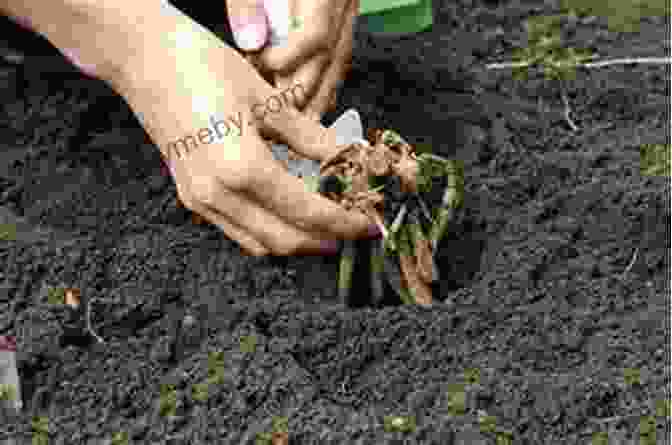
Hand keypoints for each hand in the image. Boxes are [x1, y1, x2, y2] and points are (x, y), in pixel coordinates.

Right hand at [112, 3, 376, 255]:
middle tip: (354, 228)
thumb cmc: (203, 65)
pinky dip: (270, 230)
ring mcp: (200, 200)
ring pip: (260, 243)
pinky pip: (238, 230)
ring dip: (298, 240)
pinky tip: (290, 213)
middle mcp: (218, 196)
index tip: (371, 223)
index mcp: (242, 169)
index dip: (344, 222)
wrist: (143, 58)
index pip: (307, 213)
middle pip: (285, 240)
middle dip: (326, 240)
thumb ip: (310, 139)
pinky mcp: (191, 196)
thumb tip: (346, 160)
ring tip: (328, 225)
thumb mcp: (267, 99)